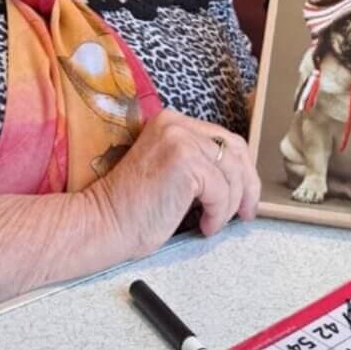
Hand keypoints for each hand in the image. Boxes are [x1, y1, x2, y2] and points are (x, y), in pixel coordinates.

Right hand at [84, 109, 260, 258]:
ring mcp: (180, 140)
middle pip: (235, 150)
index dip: (241, 169)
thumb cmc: (133, 209)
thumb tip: (239, 180)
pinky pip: (222, 190)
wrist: (102, 223)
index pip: (224, 138)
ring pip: (233, 172)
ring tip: (213, 223)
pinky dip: (219, 214)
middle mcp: (177, 124)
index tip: (245, 196)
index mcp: (172, 123)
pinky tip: (204, 226)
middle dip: (247, 185)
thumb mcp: (171, 174)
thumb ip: (198, 164)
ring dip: (230, 205)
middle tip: (246, 213)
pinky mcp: (185, 161)